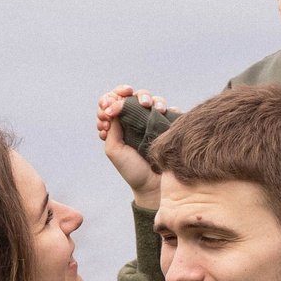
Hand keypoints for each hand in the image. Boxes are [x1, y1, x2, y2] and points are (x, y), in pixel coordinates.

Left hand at [95, 85, 166, 208]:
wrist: (153, 185)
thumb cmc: (131, 169)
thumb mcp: (113, 148)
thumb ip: (111, 126)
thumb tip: (110, 103)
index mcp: (121, 124)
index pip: (116, 101)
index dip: (113, 97)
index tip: (110, 103)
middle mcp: (137, 120)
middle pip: (134, 96)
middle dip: (131, 95)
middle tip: (129, 98)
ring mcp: (154, 122)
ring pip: (153, 100)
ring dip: (150, 99)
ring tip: (149, 106)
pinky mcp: (169, 125)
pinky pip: (171, 109)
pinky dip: (168, 107)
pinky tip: (163, 112)